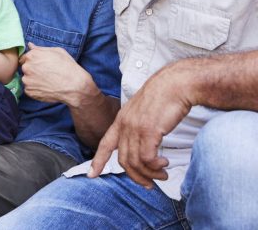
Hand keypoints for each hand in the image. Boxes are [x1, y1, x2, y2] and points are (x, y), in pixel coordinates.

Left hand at [20, 42, 92, 104]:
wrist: (73, 85)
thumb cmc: (67, 66)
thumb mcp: (57, 51)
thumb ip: (40, 48)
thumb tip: (30, 45)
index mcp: (32, 55)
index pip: (25, 57)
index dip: (33, 61)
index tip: (40, 65)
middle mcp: (27, 67)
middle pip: (25, 68)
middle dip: (33, 70)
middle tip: (45, 73)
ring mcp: (27, 80)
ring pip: (27, 79)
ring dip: (33, 80)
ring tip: (46, 81)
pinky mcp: (29, 91)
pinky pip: (29, 89)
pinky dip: (35, 89)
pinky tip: (46, 87)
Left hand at [88, 64, 191, 187]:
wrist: (175, 84)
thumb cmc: (164, 95)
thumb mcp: (143, 109)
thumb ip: (138, 124)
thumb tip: (144, 142)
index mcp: (122, 119)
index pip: (105, 143)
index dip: (98, 160)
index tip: (92, 174)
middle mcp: (125, 124)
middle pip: (123, 160)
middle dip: (136, 176)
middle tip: (149, 183)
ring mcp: (135, 128)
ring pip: (135, 162)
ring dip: (150, 174)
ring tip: (162, 174)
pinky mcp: (148, 131)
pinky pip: (147, 159)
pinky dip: (155, 167)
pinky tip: (164, 164)